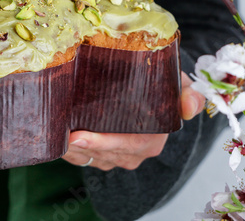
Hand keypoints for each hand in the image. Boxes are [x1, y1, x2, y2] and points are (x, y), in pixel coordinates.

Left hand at [62, 72, 204, 170]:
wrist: (154, 93)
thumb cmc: (164, 86)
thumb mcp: (180, 85)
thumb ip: (188, 94)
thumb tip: (190, 107)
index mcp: (154, 138)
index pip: (128, 144)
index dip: (103, 143)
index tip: (78, 135)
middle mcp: (137, 152)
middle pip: (105, 154)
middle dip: (81, 147)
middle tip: (60, 135)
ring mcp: (119, 157)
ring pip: (92, 158)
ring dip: (73, 149)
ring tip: (54, 134)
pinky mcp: (105, 157)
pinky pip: (85, 159)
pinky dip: (71, 152)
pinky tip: (58, 140)